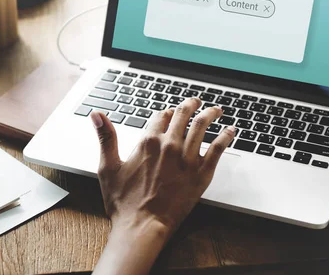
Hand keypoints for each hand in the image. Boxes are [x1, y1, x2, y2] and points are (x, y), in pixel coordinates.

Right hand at [91, 98, 234, 274]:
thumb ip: (105, 137)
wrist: (142, 226)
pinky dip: (226, 136)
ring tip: (216, 110)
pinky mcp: (201, 174)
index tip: (168, 112)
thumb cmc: (123, 202)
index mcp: (147, 142)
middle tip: (195, 102)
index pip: (160, 116)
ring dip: (210, 114)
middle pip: (183, 115)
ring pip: (202, 126)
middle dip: (190, 105)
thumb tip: (96, 114)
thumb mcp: (108, 167)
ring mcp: (187, 159)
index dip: (165, 112)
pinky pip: (218, 149)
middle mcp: (169, 146)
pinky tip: (231, 131)